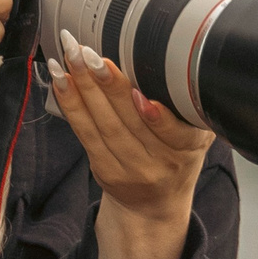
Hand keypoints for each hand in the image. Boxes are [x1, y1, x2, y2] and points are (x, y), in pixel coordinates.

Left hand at [48, 35, 213, 258]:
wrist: (155, 205)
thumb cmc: (176, 156)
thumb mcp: (196, 133)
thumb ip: (185, 106)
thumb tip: (163, 55)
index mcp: (190, 149)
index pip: (175, 134)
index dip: (156, 116)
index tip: (139, 93)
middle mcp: (161, 164)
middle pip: (130, 124)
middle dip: (107, 86)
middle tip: (88, 53)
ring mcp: (130, 171)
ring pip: (103, 127)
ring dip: (82, 90)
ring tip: (67, 59)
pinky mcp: (104, 172)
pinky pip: (85, 135)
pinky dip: (72, 105)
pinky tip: (62, 81)